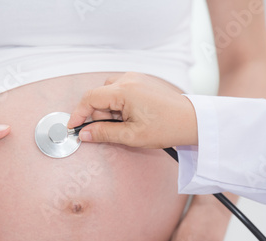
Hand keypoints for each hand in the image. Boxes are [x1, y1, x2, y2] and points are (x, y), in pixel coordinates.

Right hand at [67, 72, 197, 147]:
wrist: (191, 120)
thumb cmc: (167, 127)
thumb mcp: (132, 136)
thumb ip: (104, 133)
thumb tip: (85, 134)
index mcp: (124, 91)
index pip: (90, 98)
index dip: (78, 114)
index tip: (73, 127)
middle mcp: (128, 79)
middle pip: (99, 95)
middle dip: (98, 115)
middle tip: (109, 131)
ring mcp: (136, 78)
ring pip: (109, 93)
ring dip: (109, 110)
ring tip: (125, 125)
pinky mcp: (142, 81)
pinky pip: (121, 90)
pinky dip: (119, 104)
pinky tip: (131, 117)